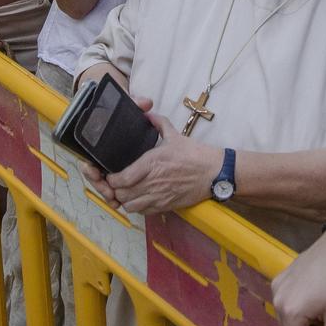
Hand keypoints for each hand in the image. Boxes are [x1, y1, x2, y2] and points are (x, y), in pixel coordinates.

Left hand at [95, 112, 218, 216]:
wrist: (214, 173)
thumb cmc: (195, 154)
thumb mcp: (175, 135)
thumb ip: (158, 123)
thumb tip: (147, 113)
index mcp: (151, 163)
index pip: (121, 179)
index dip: (111, 179)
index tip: (110, 174)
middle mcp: (152, 183)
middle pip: (122, 194)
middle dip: (115, 190)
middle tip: (116, 183)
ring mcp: (159, 197)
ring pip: (130, 206)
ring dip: (125, 200)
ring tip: (127, 192)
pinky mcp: (166, 206)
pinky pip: (144, 212)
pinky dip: (138, 207)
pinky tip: (140, 198)